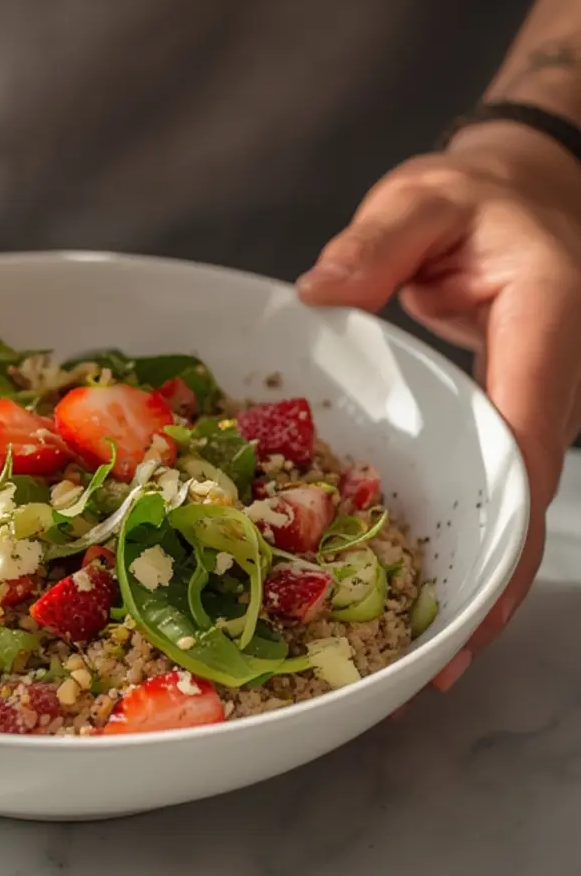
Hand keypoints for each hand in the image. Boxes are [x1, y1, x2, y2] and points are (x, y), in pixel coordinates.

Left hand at [297, 120, 580, 686]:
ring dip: (476, 579)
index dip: (505, 537)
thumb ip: (377, 243)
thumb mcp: (426, 200)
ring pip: (514, 510)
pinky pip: (493, 490)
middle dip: (488, 594)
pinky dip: (463, 543)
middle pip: (526, 507)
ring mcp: (540, 411)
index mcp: (548, 330)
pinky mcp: (514, 423)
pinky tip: (418, 589)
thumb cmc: (484, 201)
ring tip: (416, 656)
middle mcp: (557, 386)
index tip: (475, 613)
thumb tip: (319, 293)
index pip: (528, 447)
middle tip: (429, 676)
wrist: (531, 200)